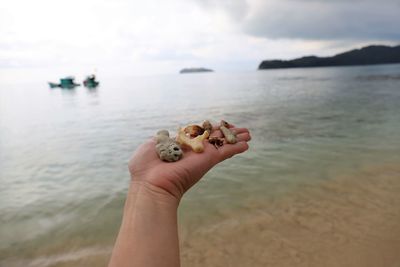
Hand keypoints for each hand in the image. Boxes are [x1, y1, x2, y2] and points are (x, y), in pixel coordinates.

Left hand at [128, 126, 250, 200]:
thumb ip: (161, 139)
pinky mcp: (208, 159)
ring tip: (249, 134)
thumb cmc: (145, 167)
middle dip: (227, 133)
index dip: (208, 129)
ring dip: (236, 138)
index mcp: (179, 145)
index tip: (216, 125)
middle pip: (214, 138)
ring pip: (222, 143)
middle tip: (241, 129)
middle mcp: (193, 150)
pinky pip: (225, 152)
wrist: (151, 185)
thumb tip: (165, 134)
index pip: (198, 135)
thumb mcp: (150, 146)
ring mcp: (201, 155)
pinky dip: (236, 147)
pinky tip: (246, 144)